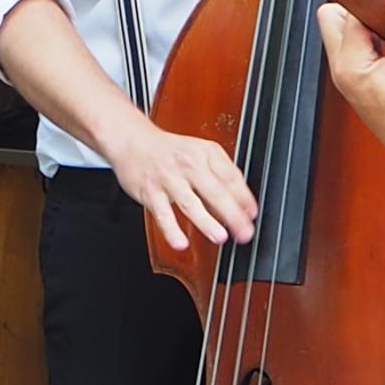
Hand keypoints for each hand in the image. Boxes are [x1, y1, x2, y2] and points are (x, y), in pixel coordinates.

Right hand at [99, 117, 257, 253]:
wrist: (132, 141)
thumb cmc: (170, 151)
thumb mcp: (199, 152)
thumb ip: (220, 174)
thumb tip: (241, 203)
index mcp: (206, 153)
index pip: (231, 177)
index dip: (244, 198)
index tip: (252, 215)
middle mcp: (189, 165)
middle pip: (215, 191)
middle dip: (232, 214)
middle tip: (244, 233)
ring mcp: (169, 179)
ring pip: (190, 203)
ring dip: (207, 222)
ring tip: (220, 237)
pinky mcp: (150, 192)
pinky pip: (162, 214)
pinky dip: (171, 230)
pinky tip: (181, 243)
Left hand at [317, 0, 384, 168]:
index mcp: (348, 65)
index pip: (348, 12)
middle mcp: (344, 70)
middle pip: (336, 18)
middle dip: (362, 5)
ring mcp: (353, 77)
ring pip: (350, 32)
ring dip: (372, 21)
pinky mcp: (366, 81)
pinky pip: (363, 47)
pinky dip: (378, 36)